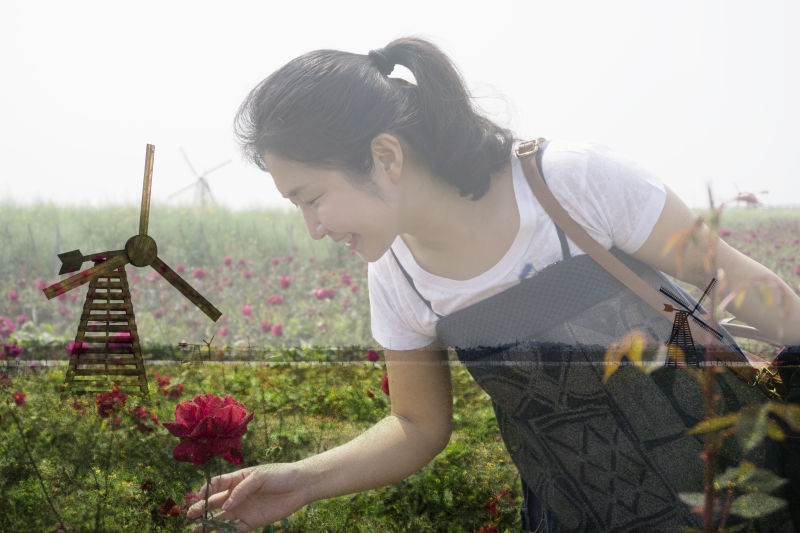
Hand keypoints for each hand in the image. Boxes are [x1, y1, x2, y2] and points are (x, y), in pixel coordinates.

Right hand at [186, 463, 309, 531]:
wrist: (300, 486)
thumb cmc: (280, 475)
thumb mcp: (259, 476)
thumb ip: (241, 489)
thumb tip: (226, 505)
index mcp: (237, 479)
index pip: (216, 484)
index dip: (205, 489)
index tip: (197, 496)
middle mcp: (237, 495)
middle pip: (214, 502)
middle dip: (201, 508)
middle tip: (189, 515)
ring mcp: (243, 509)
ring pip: (221, 518)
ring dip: (208, 524)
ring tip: (194, 530)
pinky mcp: (252, 521)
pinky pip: (235, 529)